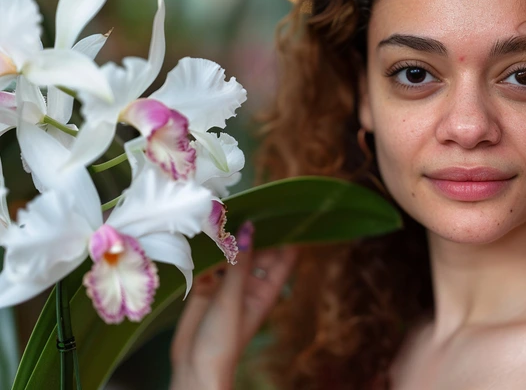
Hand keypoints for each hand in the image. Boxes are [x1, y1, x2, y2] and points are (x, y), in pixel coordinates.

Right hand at [169, 222, 297, 389]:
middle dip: (252, 230)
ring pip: (231, 254)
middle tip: (247, 201)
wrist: (194, 368)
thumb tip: (248, 228)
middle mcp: (248, 284)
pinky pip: (208, 263)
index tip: (286, 209)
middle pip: (256, 251)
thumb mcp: (234, 297)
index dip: (287, 235)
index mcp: (266, 290)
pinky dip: (205, 250)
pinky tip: (201, 232)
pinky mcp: (205, 287)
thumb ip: (240, 262)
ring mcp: (226, 285)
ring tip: (221, 211)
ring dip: (226, 238)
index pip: (284, 257)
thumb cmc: (223, 340)